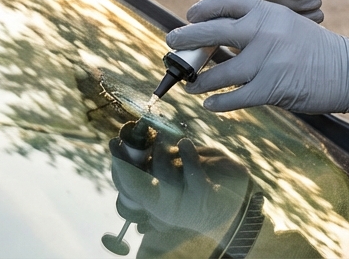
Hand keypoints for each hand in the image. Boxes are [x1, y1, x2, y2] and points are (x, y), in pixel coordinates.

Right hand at [109, 135, 250, 234]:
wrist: (234, 211)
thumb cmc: (201, 190)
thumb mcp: (179, 178)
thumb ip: (163, 165)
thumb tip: (148, 141)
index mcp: (155, 203)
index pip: (129, 185)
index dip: (119, 164)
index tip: (114, 142)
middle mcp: (164, 208)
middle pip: (139, 184)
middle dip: (129, 160)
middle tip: (128, 138)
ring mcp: (183, 205)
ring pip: (164, 175)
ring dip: (160, 153)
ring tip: (160, 139)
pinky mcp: (204, 198)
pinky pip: (193, 174)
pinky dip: (188, 155)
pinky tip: (185, 142)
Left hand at [168, 0, 348, 114]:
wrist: (347, 70)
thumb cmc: (315, 48)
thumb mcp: (287, 23)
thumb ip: (259, 25)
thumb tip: (222, 34)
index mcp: (268, 12)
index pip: (227, 3)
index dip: (203, 8)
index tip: (190, 14)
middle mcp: (263, 32)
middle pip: (213, 32)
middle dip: (187, 38)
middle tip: (172, 42)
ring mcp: (266, 61)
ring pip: (220, 72)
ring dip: (200, 80)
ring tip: (190, 83)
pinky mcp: (271, 88)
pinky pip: (235, 97)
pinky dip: (219, 102)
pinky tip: (209, 104)